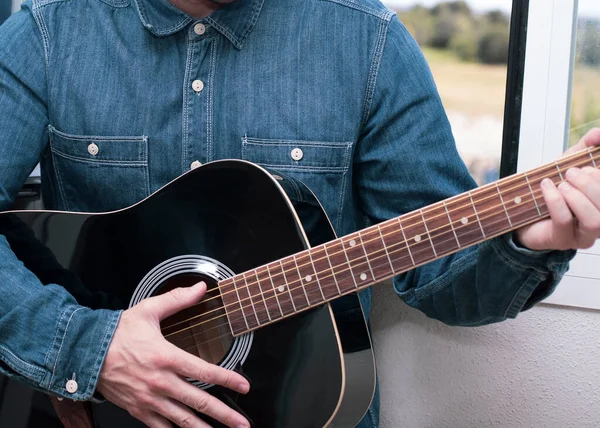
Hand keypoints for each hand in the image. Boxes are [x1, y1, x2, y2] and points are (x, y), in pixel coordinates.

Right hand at [97, 282, 250, 427]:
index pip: (205, 371)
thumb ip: (177, 299)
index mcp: (166, 357)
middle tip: (242, 424)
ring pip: (183, 419)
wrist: (85, 353)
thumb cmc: (118, 333)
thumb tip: (201, 288)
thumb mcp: (149, 310)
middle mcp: (161, 382)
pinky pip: (161, 427)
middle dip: (224, 414)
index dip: (228, 379)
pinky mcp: (139, 410)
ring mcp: (150, 399)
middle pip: (199, 402)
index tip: (245, 387)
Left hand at [516, 127, 599, 250]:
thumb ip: (586, 147)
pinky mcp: (563, 240)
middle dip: (590, 184)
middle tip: (570, 172)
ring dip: (577, 197)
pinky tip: (547, 187)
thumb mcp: (570, 163)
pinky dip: (556, 200)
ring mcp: (584, 235)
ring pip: (594, 220)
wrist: (521, 210)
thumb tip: (599, 134)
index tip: (586, 165)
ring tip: (561, 184)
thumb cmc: (552, 189)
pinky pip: (564, 220)